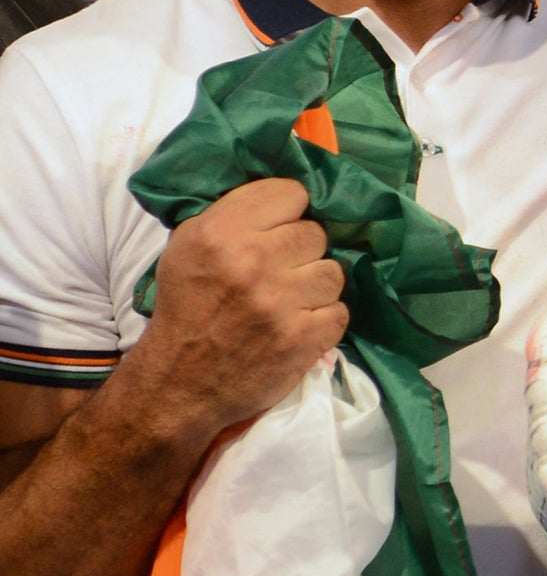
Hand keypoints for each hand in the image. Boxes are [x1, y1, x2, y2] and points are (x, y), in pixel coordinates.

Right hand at [130, 178, 346, 439]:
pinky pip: (340, 311)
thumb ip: (233, 213)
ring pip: (334, 272)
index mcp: (220, 232)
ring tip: (288, 301)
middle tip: (279, 271)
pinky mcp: (304, 337)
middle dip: (301, 252)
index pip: (291, 192)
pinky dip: (322, 320)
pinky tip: (296, 326)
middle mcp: (253, 261)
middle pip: (316, 233)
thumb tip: (289, 191)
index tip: (278, 226)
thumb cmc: (186, 307)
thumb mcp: (188, 247)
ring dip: (315, 287)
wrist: (178, 384)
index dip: (288, 210)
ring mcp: (282, 302)